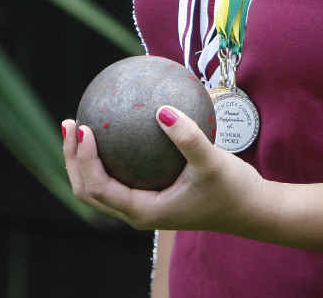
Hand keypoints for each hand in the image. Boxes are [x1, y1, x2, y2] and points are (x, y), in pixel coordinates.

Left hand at [62, 105, 272, 233]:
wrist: (250, 209)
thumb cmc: (232, 190)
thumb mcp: (212, 162)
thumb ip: (187, 137)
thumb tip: (161, 110)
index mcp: (143, 211)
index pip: (99, 187)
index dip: (84, 159)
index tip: (85, 128)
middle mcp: (137, 211)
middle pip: (89, 189)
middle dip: (72, 158)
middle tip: (71, 122)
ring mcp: (143, 203)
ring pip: (100, 183)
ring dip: (84, 157)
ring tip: (80, 123)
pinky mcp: (151, 192)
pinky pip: (121, 172)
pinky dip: (110, 153)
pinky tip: (118, 121)